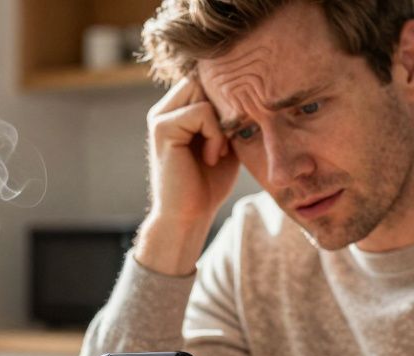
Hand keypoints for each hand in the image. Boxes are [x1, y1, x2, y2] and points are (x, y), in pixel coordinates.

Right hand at [137, 76, 241, 276]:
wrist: (190, 216)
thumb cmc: (209, 184)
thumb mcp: (225, 143)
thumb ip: (229, 116)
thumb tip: (252, 90)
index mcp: (176, 111)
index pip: (207, 81)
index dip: (227, 101)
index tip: (233, 134)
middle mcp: (164, 110)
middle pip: (204, 80)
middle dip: (224, 108)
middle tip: (228, 141)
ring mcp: (160, 117)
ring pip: (203, 92)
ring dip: (221, 122)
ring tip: (219, 151)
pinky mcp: (163, 128)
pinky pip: (201, 111)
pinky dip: (215, 135)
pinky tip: (212, 157)